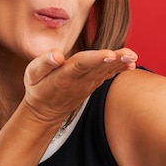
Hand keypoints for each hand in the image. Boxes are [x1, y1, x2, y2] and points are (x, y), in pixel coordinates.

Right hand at [21, 47, 137, 123]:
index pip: (81, 64)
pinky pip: (107, 75)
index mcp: (64, 76)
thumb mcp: (32, 75)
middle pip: (99, 67)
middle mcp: (79, 81)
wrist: (44, 112)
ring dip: (120, 63)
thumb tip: (57, 55)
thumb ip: (44, 63)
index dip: (96, 58)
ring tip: (133, 56)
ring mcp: (88, 84)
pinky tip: (131, 64)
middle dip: (115, 60)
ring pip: (106, 71)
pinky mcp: (92, 85)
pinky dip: (119, 69)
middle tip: (130, 54)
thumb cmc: (38, 88)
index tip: (110, 53)